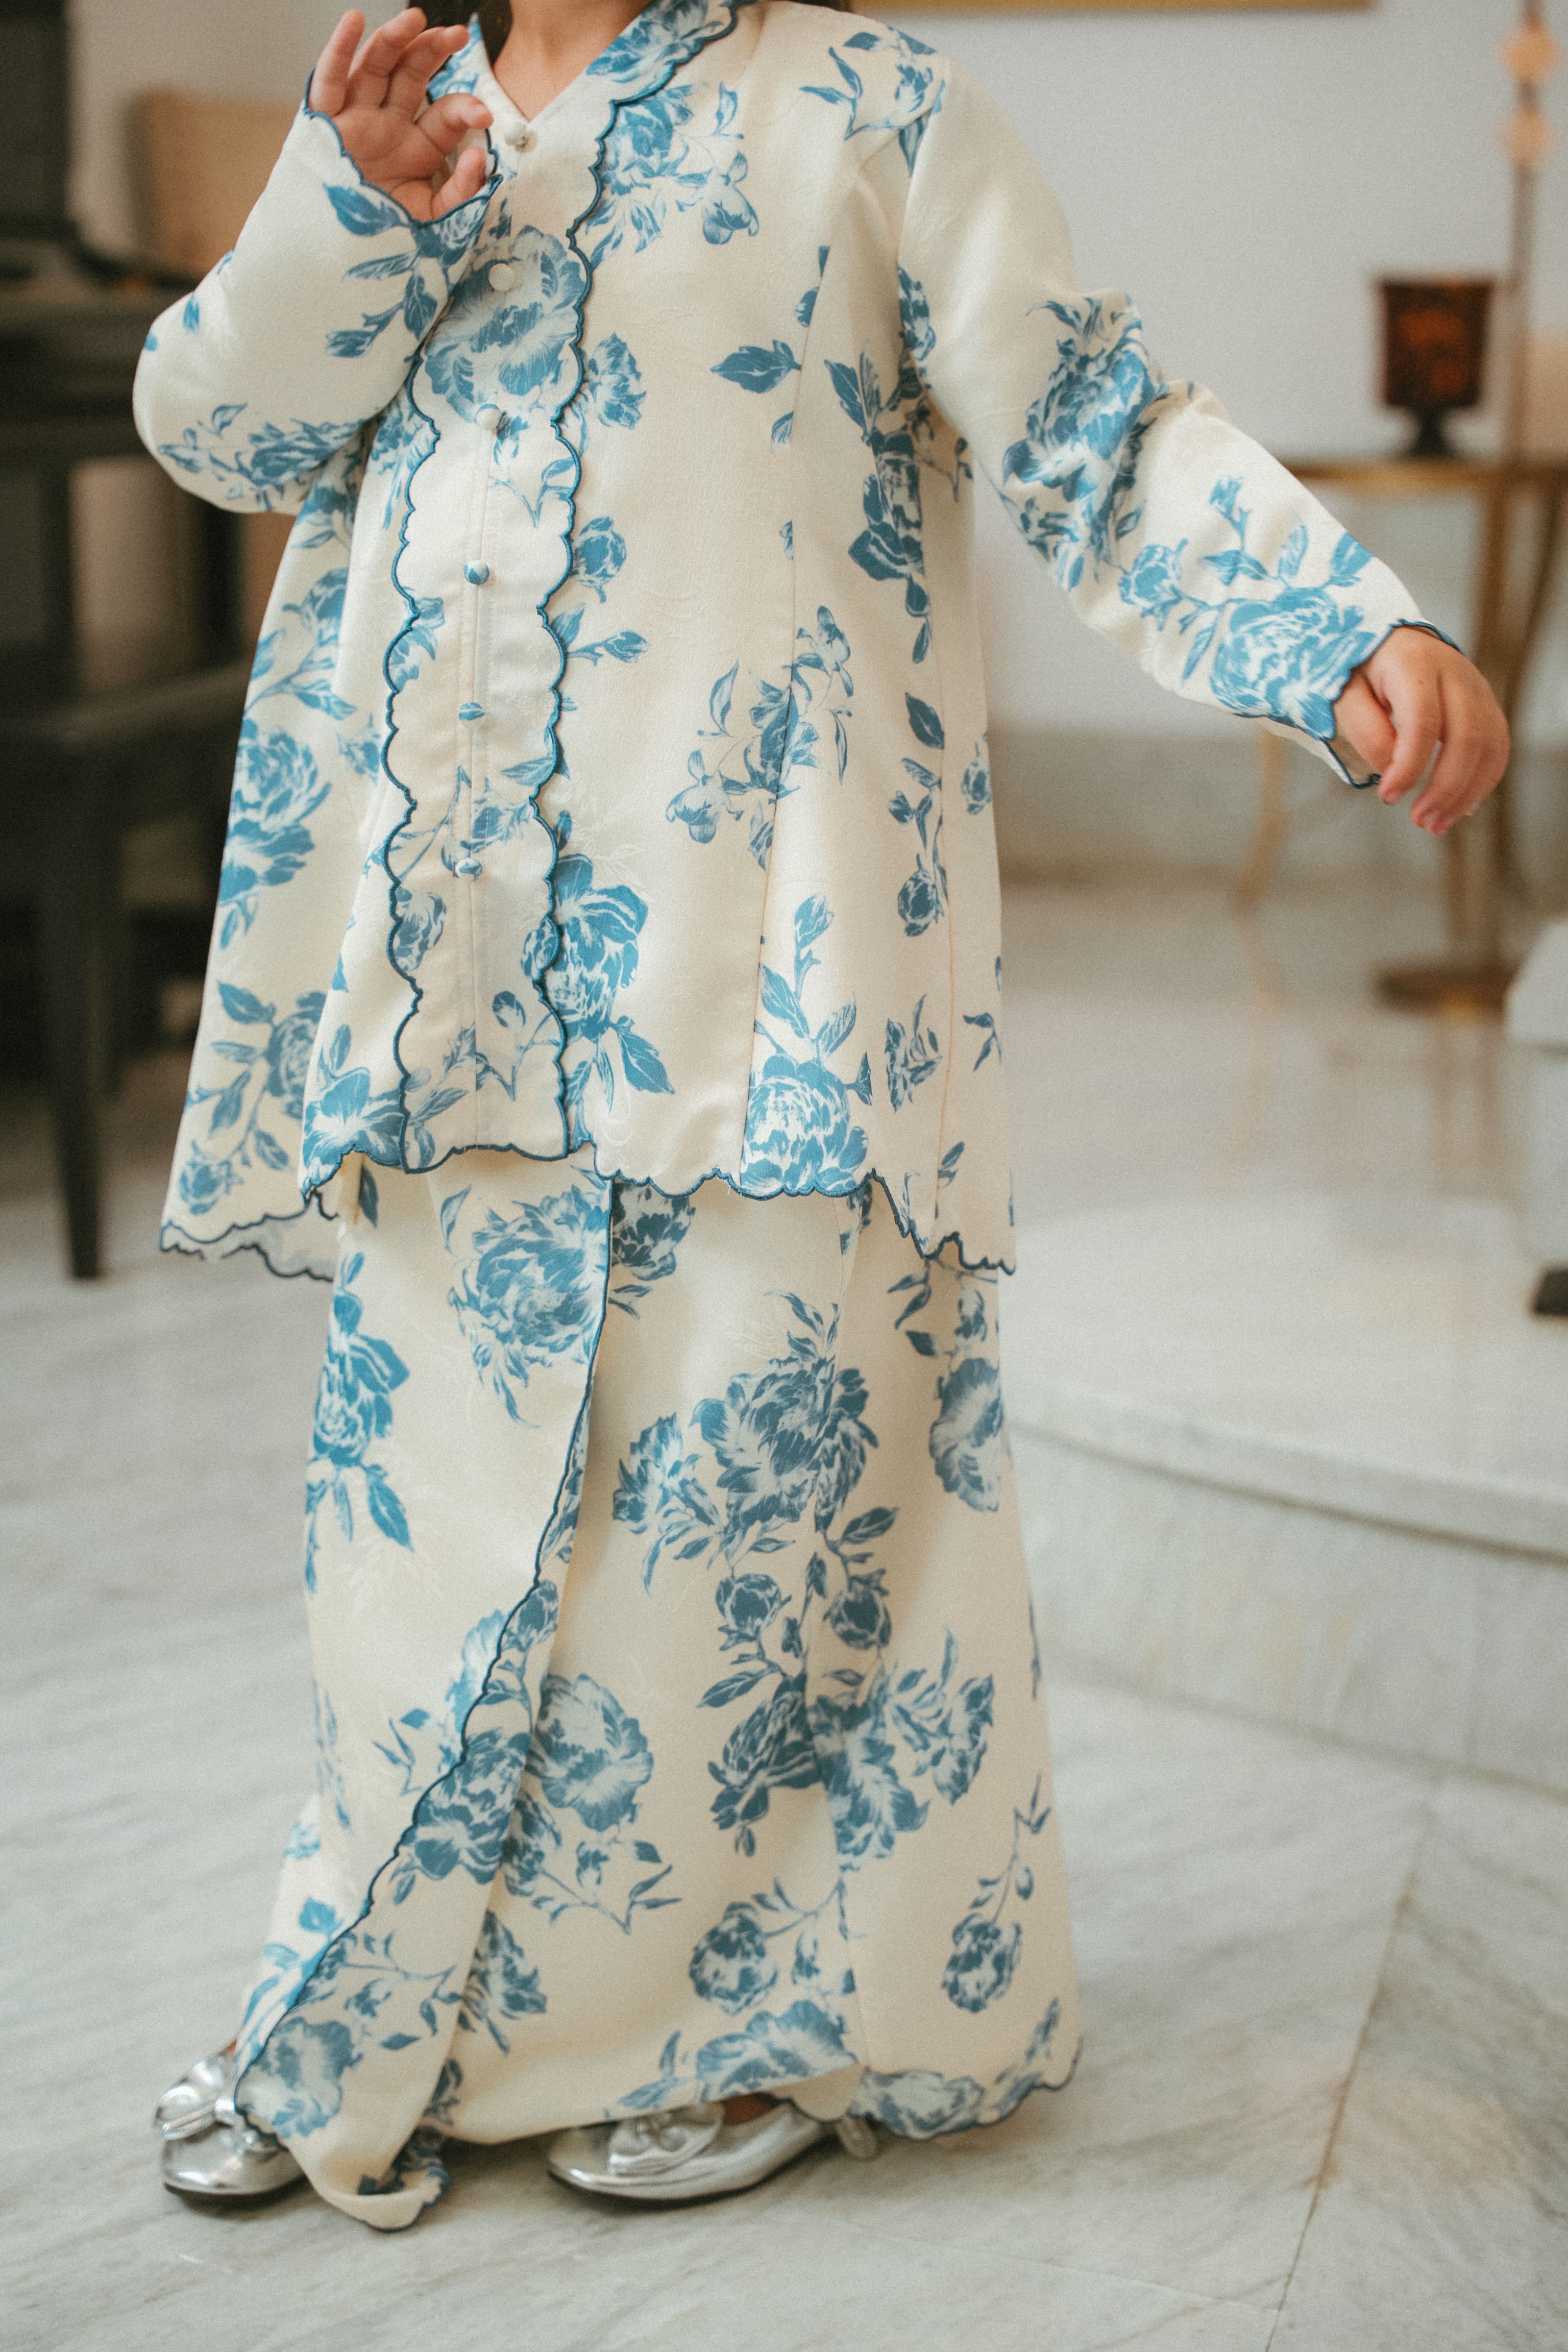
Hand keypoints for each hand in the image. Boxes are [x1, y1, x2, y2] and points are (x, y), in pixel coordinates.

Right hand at [309, 8, 491, 221]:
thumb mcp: (432, 221)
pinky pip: (329, 80)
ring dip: (395, 40)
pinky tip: (353, 21)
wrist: (333, 260)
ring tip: (415, 18)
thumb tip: (479, 155)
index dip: (464, 109)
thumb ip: (460, 193)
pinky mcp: (323, 124)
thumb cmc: (384, 240)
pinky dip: (339, 50)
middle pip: (411, 76)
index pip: (444, 116)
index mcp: (416, 149)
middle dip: (433, 52)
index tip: (484, 115)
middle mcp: (387, 126)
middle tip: (457, 36)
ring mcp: (355, 120)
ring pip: (374, 68)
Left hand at [1333, 629, 1508, 834]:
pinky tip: (1460, 808)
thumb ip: (1366, 729)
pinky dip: (1483, 781)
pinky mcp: (1487, 704)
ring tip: (1436, 824)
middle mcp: (1455, 674)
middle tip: (1420, 821)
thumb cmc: (1363, 672)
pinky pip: (1498, 746)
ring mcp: (1477, 688)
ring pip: (1489, 744)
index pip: (1422, 721)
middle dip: (1445, 787)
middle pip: (1466, 736)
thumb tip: (1393, 769)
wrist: (1393, 641)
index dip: (1409, 765)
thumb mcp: (1345, 693)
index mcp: (1415, 666)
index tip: (1388, 797)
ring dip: (1466, 792)